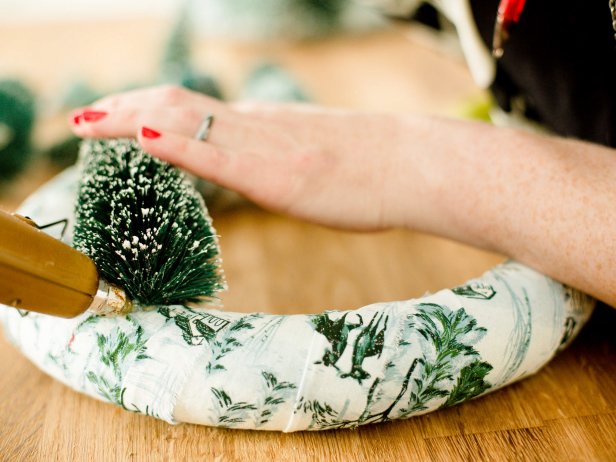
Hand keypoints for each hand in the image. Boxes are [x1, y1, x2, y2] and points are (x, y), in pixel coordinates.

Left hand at [69, 85, 413, 230]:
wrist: (411, 164)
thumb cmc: (371, 165)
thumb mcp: (311, 150)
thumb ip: (275, 152)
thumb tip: (256, 162)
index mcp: (262, 124)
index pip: (190, 107)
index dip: (142, 106)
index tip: (111, 115)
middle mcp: (256, 127)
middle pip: (174, 105)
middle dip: (119, 107)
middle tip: (79, 117)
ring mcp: (265, 149)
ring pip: (186, 122)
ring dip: (128, 119)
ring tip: (86, 123)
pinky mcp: (279, 179)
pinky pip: (219, 158)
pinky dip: (177, 146)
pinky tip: (142, 136)